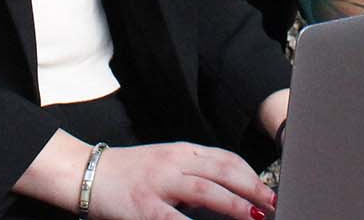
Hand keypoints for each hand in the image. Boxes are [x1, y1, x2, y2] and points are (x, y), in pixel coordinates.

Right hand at [86, 142, 276, 219]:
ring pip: (207, 190)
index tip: (271, 192)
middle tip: (275, 205)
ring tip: (256, 216)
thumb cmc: (130, 173)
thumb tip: (231, 192)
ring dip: (236, 205)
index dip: (252, 176)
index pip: (226, 159)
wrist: (88, 174)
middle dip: (254, 189)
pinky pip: (175, 218)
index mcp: (182, 151)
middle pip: (224, 171)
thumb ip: (195, 173)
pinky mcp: (144, 206)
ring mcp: (159, 184)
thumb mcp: (166, 164)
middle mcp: (174, 163)